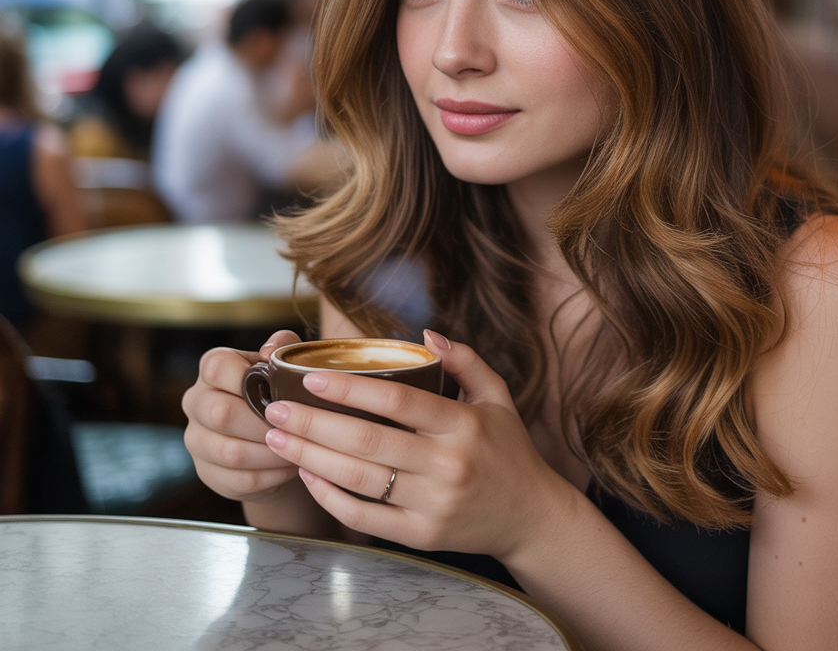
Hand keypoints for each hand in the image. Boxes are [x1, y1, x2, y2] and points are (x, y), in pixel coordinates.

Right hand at [182, 329, 303, 503]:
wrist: (274, 433)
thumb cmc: (281, 388)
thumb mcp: (285, 360)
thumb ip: (282, 345)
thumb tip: (268, 353)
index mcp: (212, 368)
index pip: (218, 367)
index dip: (248, 378)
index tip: (278, 389)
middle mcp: (196, 402)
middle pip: (221, 414)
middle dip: (264, 422)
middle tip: (295, 426)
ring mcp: (197, 440)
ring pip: (230, 452)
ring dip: (271, 452)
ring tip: (297, 447)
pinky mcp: (208, 473)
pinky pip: (239, 479)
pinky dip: (271, 474)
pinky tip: (290, 464)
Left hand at [260, 330, 578, 561]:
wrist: (530, 516)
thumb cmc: (509, 450)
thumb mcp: (497, 397)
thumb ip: (465, 361)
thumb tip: (426, 334)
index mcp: (463, 425)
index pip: (399, 401)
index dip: (352, 389)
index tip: (312, 378)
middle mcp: (446, 465)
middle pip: (367, 443)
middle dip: (313, 423)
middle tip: (274, 408)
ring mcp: (432, 504)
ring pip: (359, 480)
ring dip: (311, 457)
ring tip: (277, 437)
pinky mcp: (421, 535)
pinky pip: (366, 516)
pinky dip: (330, 497)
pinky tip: (306, 474)